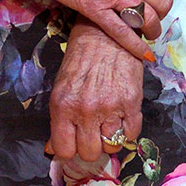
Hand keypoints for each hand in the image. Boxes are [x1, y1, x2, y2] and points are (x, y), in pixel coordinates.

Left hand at [46, 21, 146, 162]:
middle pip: (89, 153)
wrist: (106, 32)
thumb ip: (59, 119)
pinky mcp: (132, 102)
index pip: (63, 150)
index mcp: (62, 106)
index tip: (74, 142)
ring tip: (108, 123)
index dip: (69, 149)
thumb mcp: (62, 86)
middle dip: (90, 146)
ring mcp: (110, 107)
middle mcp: (85, 110)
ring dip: (110, 139)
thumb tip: (53, 149)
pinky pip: (132, 134)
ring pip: (111, 147)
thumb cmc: (81, 57)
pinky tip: (122, 117)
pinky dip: (127, 131)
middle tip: (92, 132)